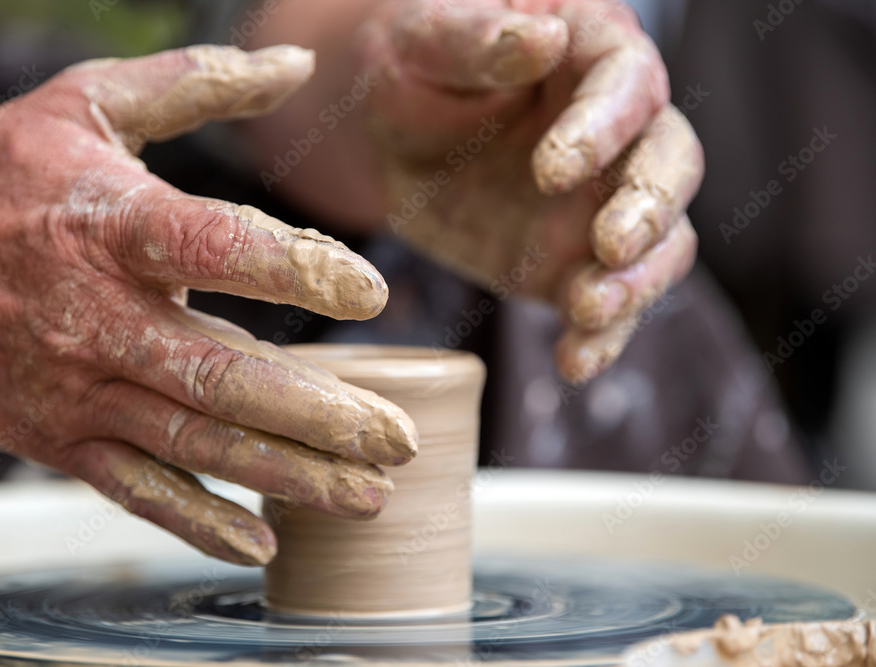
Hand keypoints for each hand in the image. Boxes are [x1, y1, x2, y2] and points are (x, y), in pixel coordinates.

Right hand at [0, 45, 416, 564]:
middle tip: (395, 438)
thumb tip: (297, 65)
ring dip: (286, 474)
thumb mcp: (88, 104)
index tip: (370, 294)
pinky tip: (264, 541)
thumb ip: (198, 80)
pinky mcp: (60, 437)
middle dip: (317, 414)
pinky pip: (137, 489)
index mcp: (113, 225)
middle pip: (221, 374)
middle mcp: (100, 316)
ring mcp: (80, 388)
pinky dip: (200, 520)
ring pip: (194, 442)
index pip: (216, 247)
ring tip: (366, 493)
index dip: (296, 270)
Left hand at [242, 0, 702, 383]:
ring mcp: (604, 203)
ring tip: (587, 311)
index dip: (602, 128)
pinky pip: (608, 304)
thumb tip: (540, 38)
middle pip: (672, 165)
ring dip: (635, 283)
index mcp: (594, 53)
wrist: (396, 138)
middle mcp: (621, 131)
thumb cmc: (416, 68)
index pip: (628, 84)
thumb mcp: (425, 41)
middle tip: (608, 244)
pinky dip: (600, 337)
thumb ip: (476, 38)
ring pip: (659, 245)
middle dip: (648, 209)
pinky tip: (574, 362)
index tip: (550, 170)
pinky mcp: (575, 263)